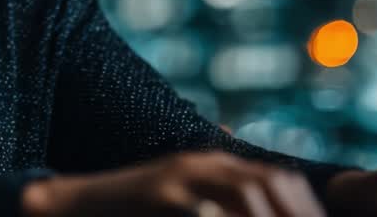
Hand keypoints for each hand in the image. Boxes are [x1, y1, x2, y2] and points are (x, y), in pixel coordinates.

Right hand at [21, 150, 324, 216]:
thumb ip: (212, 191)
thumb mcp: (176, 192)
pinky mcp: (160, 194)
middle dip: (293, 212)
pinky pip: (205, 210)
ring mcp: (179, 176)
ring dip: (267, 214)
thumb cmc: (129, 210)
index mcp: (211, 164)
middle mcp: (201, 163)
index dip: (303, 208)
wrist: (74, 205)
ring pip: (247, 190)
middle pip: (268, 182)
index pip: (276, 179)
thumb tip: (255, 188)